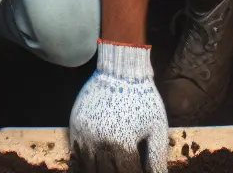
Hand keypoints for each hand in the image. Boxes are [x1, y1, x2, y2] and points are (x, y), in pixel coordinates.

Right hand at [70, 42, 168, 172]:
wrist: (120, 71)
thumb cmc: (143, 99)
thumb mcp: (156, 127)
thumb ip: (157, 158)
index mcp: (123, 143)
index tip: (138, 171)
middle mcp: (101, 142)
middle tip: (125, 167)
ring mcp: (85, 135)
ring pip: (89, 169)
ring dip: (101, 170)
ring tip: (112, 166)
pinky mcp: (75, 127)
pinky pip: (77, 155)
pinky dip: (86, 162)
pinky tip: (98, 161)